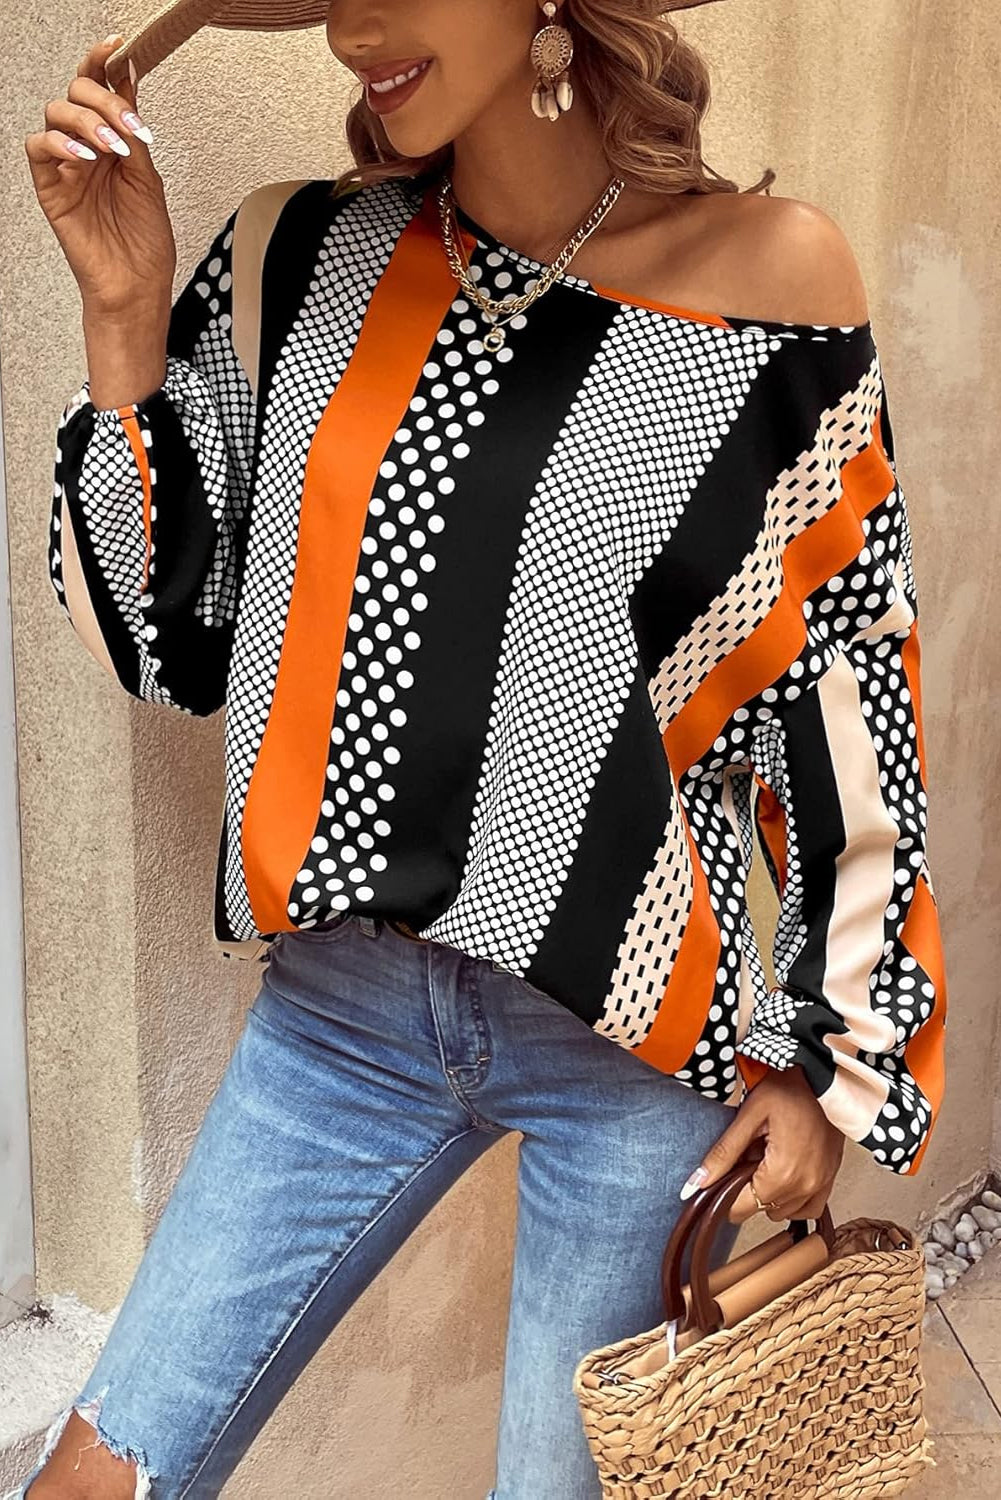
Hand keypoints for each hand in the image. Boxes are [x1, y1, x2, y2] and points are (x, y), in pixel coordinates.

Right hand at [25, 34, 175, 318]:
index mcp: (111, 141)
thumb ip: (135, 130)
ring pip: (56, 113)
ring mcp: (66, 166)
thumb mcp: (149, 176)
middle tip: (130, 127)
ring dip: (87, 121)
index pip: (99, 90)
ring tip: (113, 149)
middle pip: (76, 92)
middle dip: (104, 100)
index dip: (102, 62)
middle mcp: (86, 147)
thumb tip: (129, 78)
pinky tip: (86, 157)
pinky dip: (60, 144)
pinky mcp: (49, 188)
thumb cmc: (145, 241)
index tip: (117, 46)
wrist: (137, 285)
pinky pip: (38, 149)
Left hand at [681, 1064, 845, 1223]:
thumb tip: (697, 1182)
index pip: (742, 1208)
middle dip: (747, 1188)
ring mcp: (822, 1183)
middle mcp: (807, 1185)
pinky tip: (783, 1172)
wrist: (824, 1073)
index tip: (722, 1174)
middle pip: (761, 1208)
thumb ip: (723, 1153)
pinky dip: (793, 1197)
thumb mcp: (749, 1116)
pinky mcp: (831, 1176)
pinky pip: (809, 1206)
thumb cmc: (790, 1086)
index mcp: (784, 1173)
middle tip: (747, 1154)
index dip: (724, 1195)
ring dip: (770, 1192)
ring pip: (783, 1210)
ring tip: (766, 1158)